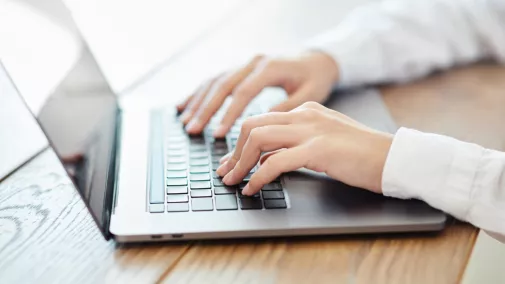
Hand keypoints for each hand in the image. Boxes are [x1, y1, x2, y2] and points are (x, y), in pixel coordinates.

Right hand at [177, 52, 339, 136]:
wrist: (318, 59)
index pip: (243, 92)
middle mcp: (253, 62)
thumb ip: (287, 107)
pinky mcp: (240, 68)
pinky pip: (215, 79)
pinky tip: (185, 106)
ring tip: (185, 122)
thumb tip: (263, 124)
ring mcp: (245, 63)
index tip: (218, 134)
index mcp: (270, 68)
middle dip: (205, 110)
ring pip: (214, 81)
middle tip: (193, 130)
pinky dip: (199, 93)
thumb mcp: (311, 94)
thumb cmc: (316, 78)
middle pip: (222, 85)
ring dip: (198, 102)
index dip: (228, 114)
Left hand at [216, 102, 393, 194]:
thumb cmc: (362, 155)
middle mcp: (305, 116)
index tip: (231, 162)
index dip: (240, 143)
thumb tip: (266, 160)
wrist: (394, 158)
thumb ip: (295, 145)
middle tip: (225, 172)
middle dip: (233, 151)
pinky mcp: (318, 149)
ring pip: (258, 139)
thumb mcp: (323, 142)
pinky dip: (258, 177)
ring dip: (240, 163)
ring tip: (232, 182)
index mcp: (306, 111)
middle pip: (252, 126)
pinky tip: (252, 189)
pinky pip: (276, 161)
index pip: (262, 121)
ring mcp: (311, 130)